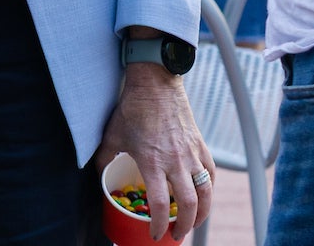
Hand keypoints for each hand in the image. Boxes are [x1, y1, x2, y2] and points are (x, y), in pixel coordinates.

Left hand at [94, 58, 214, 241]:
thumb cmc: (132, 108)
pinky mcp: (201, 145)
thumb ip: (105, 159)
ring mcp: (191, 153)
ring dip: (203, 213)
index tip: (156, 235)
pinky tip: (203, 196)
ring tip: (193, 222)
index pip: (161, 204)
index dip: (159, 225)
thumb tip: (101, 177)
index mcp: (152, 161)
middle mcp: (176, 161)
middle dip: (185, 226)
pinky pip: (211, 174)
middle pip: (189, 205)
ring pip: (206, 192)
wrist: (155, 82)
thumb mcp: (112, 136)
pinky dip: (209, 190)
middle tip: (176, 234)